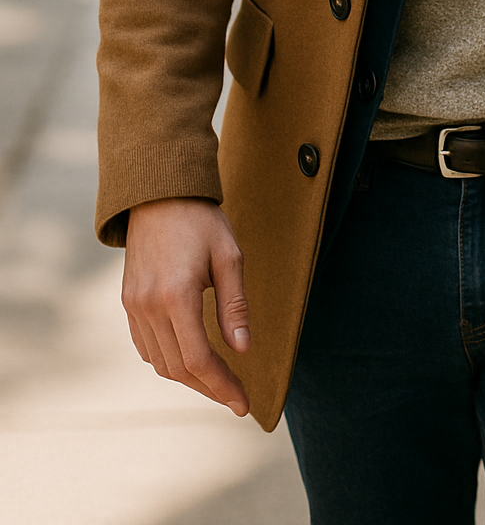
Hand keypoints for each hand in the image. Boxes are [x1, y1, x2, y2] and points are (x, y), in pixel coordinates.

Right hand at [122, 198, 250, 415]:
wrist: (159, 193)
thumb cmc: (200, 221)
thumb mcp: (229, 256)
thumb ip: (235, 305)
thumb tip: (243, 349)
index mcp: (176, 295)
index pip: (199, 359)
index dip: (222, 386)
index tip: (243, 403)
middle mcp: (149, 306)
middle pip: (178, 368)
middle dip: (209, 388)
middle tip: (235, 396)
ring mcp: (134, 306)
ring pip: (160, 362)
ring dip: (189, 378)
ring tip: (217, 381)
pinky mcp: (128, 302)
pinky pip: (145, 346)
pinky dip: (167, 360)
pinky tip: (188, 358)